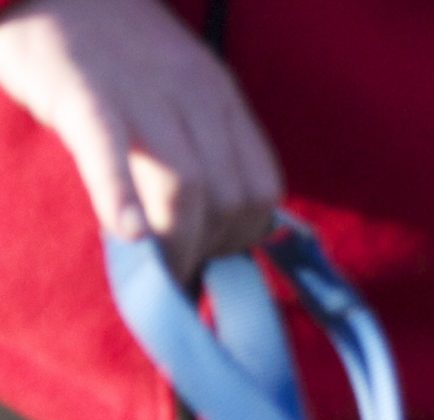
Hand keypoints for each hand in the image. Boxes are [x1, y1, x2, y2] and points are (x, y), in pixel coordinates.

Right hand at [0, 0, 280, 280]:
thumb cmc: (107, 45)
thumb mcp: (174, 86)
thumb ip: (197, 142)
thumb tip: (207, 224)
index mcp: (221, 97)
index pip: (262, 187)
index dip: (244, 235)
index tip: (213, 258)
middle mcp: (196, 95)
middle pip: (233, 198)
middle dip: (211, 248)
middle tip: (177, 272)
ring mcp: (142, 92)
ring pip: (190, 187)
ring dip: (178, 244)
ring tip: (156, 273)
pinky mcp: (84, 91)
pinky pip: (110, 150)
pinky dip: (121, 197)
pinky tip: (127, 236)